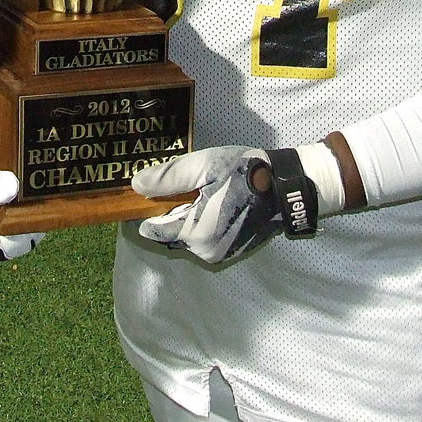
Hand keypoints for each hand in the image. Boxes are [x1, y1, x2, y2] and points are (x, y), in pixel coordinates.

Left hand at [132, 146, 317, 263]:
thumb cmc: (245, 173)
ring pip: (185, 238)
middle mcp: (206, 251)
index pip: (154, 230)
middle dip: (166, 213)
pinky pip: (202, 241)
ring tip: (194, 192)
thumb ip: (169, 177)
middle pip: (169, 235)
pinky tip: (208, 203)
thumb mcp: (205, 166)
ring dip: (183, 219)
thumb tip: (136, 185)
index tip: (143, 195)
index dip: (144, 212)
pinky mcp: (231, 252)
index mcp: (197, 232)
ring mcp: (220, 255)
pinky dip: (199, 224)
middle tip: (174, 187)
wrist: (285, 188)